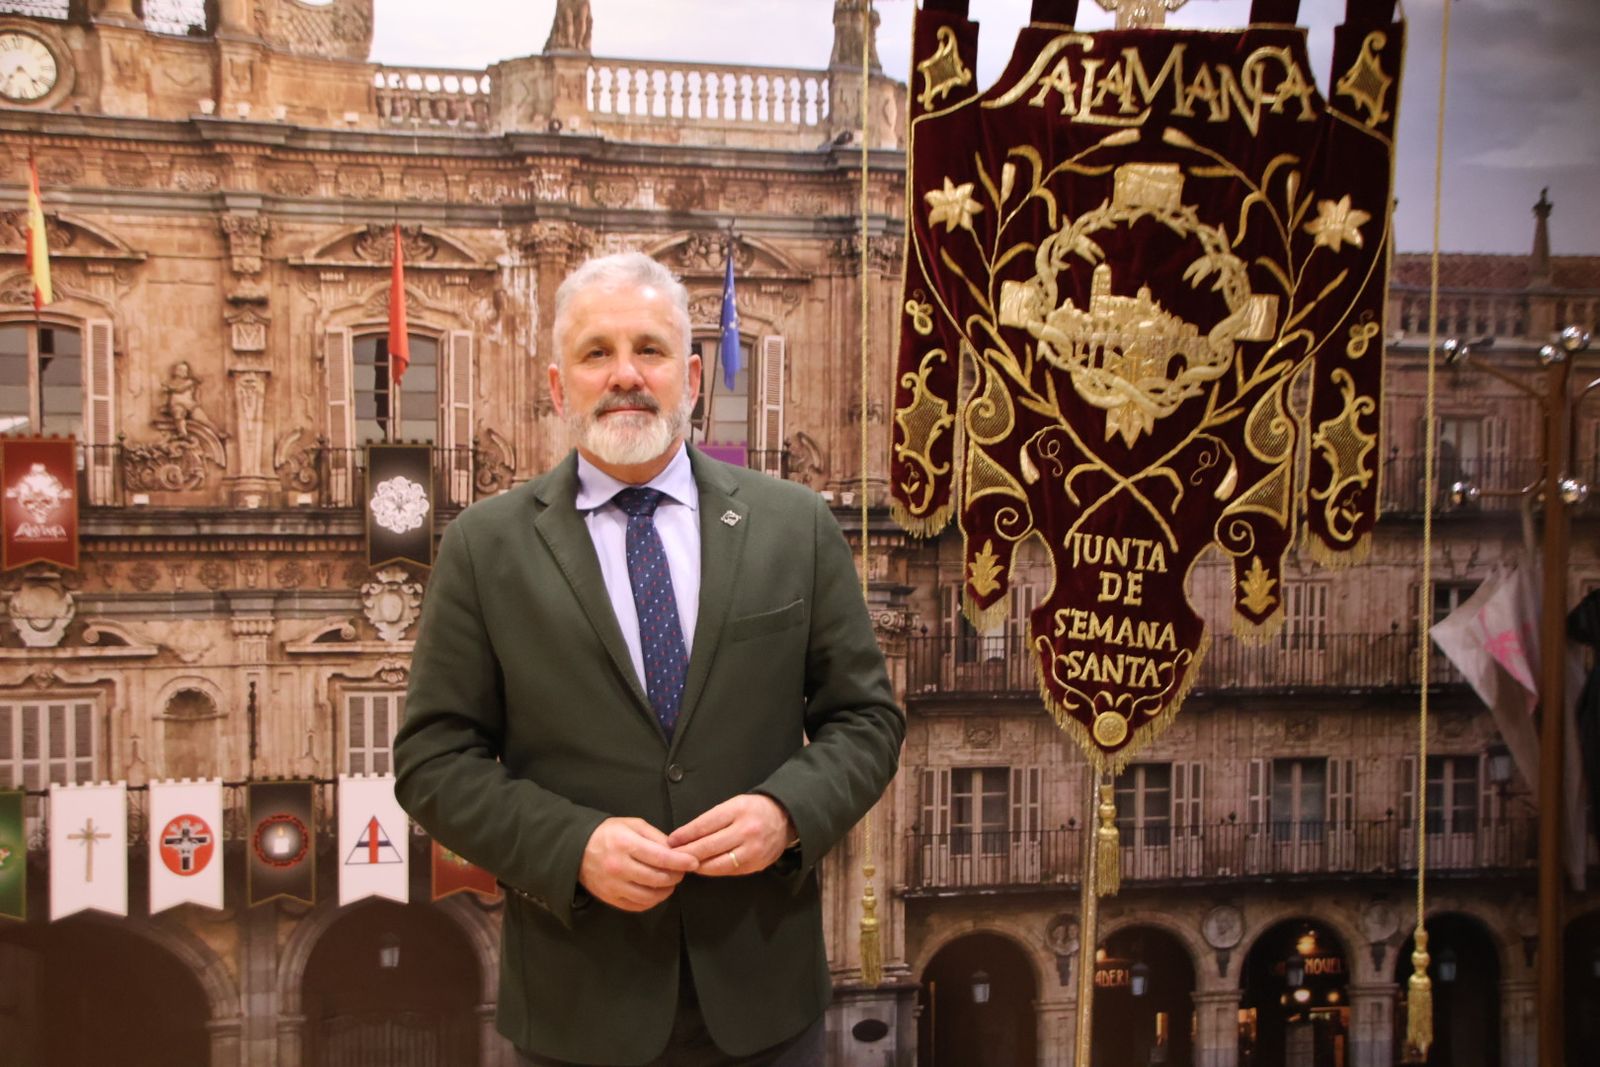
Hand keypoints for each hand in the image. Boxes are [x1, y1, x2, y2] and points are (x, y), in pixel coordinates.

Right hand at [579, 817, 698, 911]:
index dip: (681, 862)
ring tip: (669, 881)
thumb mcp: (632, 825)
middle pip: (658, 879)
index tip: (694, 862)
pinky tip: (655, 891)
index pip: (661, 858)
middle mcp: (619, 867)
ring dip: (666, 890)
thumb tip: (676, 851)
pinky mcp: (610, 899)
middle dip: (676, 876)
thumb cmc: (607, 834)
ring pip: (650, 896)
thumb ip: (656, 837)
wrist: (576, 849)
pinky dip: (652, 900)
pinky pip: (638, 906)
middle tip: (681, 871)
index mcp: (626, 844)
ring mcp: (613, 886)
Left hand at [667, 794, 794, 876]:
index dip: (685, 835)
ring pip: (717, 864)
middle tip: (671, 856)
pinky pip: (729, 871)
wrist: (785, 818)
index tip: (671, 841)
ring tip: (684, 865)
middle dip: (686, 853)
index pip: (704, 825)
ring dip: (697, 866)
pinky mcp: (756, 865)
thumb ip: (712, 819)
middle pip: (708, 846)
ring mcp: (752, 850)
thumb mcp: (734, 804)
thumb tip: (684, 836)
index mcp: (738, 810)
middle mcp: (746, 831)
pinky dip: (713, 870)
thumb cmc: (753, 809)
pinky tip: (702, 868)